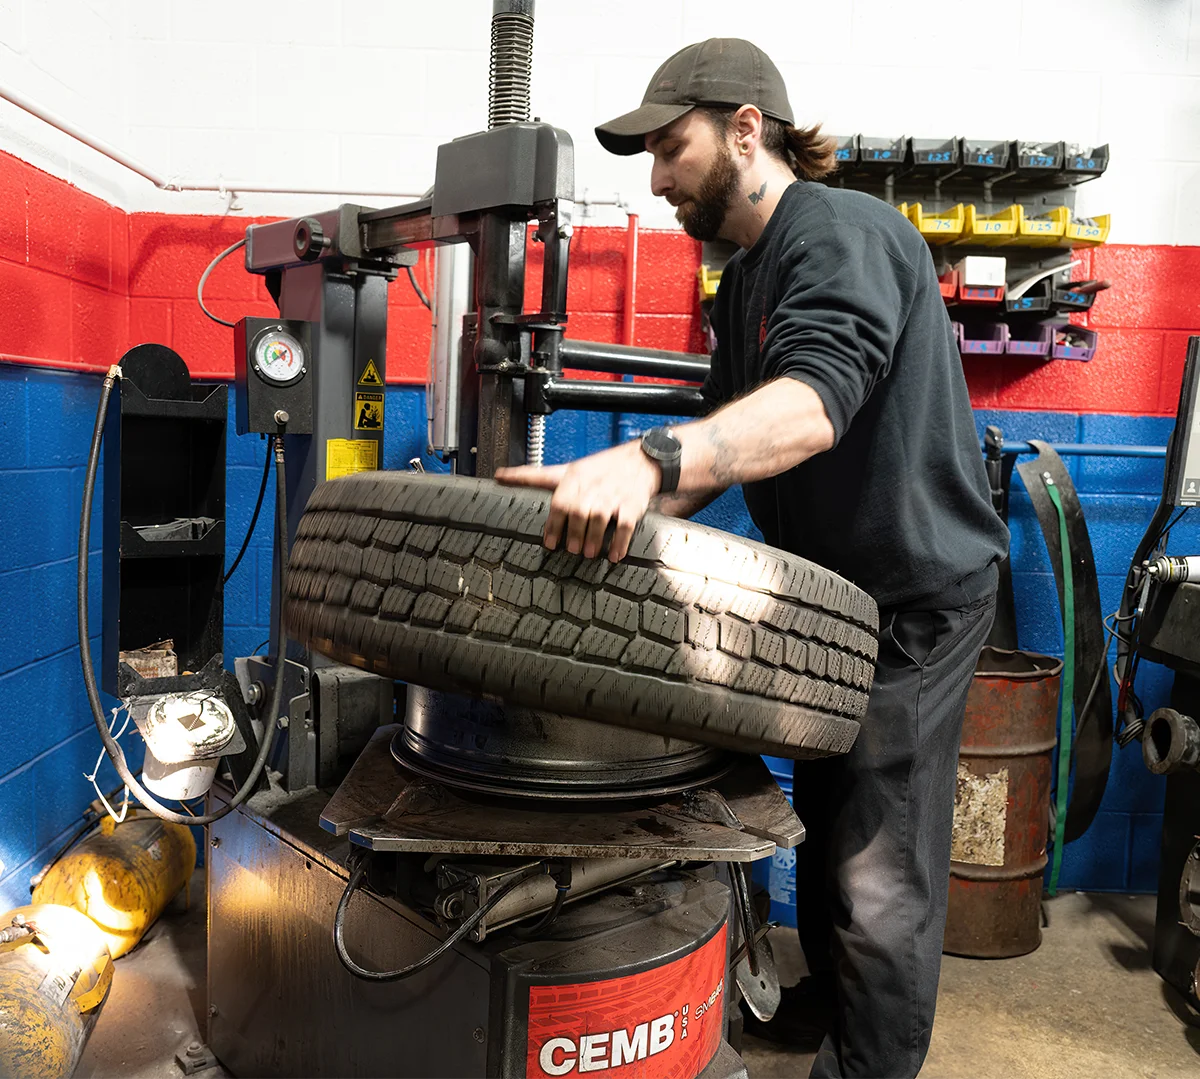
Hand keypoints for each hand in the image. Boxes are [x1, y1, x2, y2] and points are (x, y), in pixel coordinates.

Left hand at [494, 441, 660, 560]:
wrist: (638, 461)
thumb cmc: (596, 470)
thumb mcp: (565, 469)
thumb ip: (533, 476)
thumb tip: (499, 475)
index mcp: (573, 478)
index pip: (559, 500)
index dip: (553, 524)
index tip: (548, 543)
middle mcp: (592, 486)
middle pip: (579, 510)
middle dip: (573, 532)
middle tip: (570, 550)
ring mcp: (613, 495)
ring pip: (600, 518)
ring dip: (593, 538)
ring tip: (587, 553)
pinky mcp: (632, 503)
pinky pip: (625, 524)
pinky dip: (620, 542)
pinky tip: (614, 555)